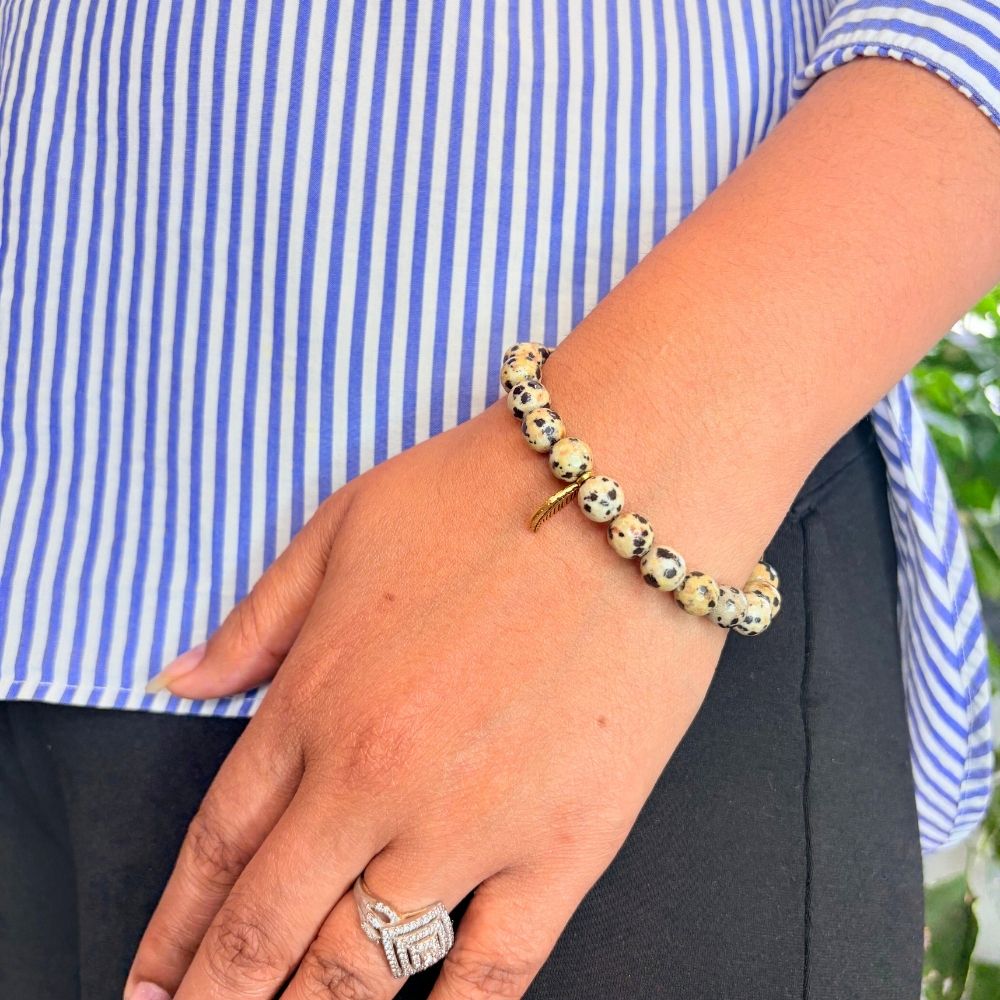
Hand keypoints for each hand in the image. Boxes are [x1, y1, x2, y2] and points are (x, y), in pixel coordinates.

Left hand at [125, 394, 736, 999]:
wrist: (626, 485)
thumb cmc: (490, 492)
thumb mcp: (342, 527)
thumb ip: (256, 618)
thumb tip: (181, 677)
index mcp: (314, 699)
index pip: (217, 848)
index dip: (176, 930)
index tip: (154, 981)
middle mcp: (373, 779)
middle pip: (266, 931)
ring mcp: (469, 824)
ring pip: (359, 973)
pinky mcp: (565, 845)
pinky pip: (493, 975)